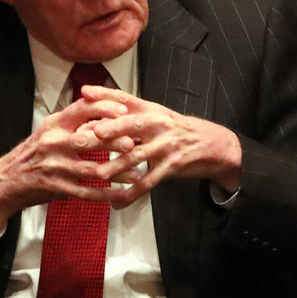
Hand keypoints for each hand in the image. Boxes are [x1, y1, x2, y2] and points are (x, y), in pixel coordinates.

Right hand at [0, 93, 135, 235]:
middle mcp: (54, 142)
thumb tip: (104, 114)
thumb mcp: (49, 131)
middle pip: (90, 138)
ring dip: (117, 172)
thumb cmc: (34, 154)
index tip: (125, 110)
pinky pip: (86, 192)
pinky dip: (106, 195)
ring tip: (137, 174)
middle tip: (136, 143)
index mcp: (54, 123)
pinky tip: (122, 195)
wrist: (6, 181)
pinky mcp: (56, 187)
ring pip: (92, 168)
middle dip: (116, 141)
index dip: (105, 107)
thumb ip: (72, 123)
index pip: (82, 108)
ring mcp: (55, 166)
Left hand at [74, 87, 242, 199]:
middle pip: (132, 124)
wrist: (212, 144)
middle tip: (92, 134)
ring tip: (100, 173)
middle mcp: (157, 124)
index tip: (84, 93)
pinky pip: (149, 182)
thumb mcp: (156, 115)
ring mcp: (165, 145)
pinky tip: (118, 203)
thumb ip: (130, 113)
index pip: (125, 98)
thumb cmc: (176, 129)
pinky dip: (132, 194)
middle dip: (111, 129)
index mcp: (150, 109)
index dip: (105, 94)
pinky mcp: (171, 165)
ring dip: (117, 165)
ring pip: (138, 155)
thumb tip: (97, 110)